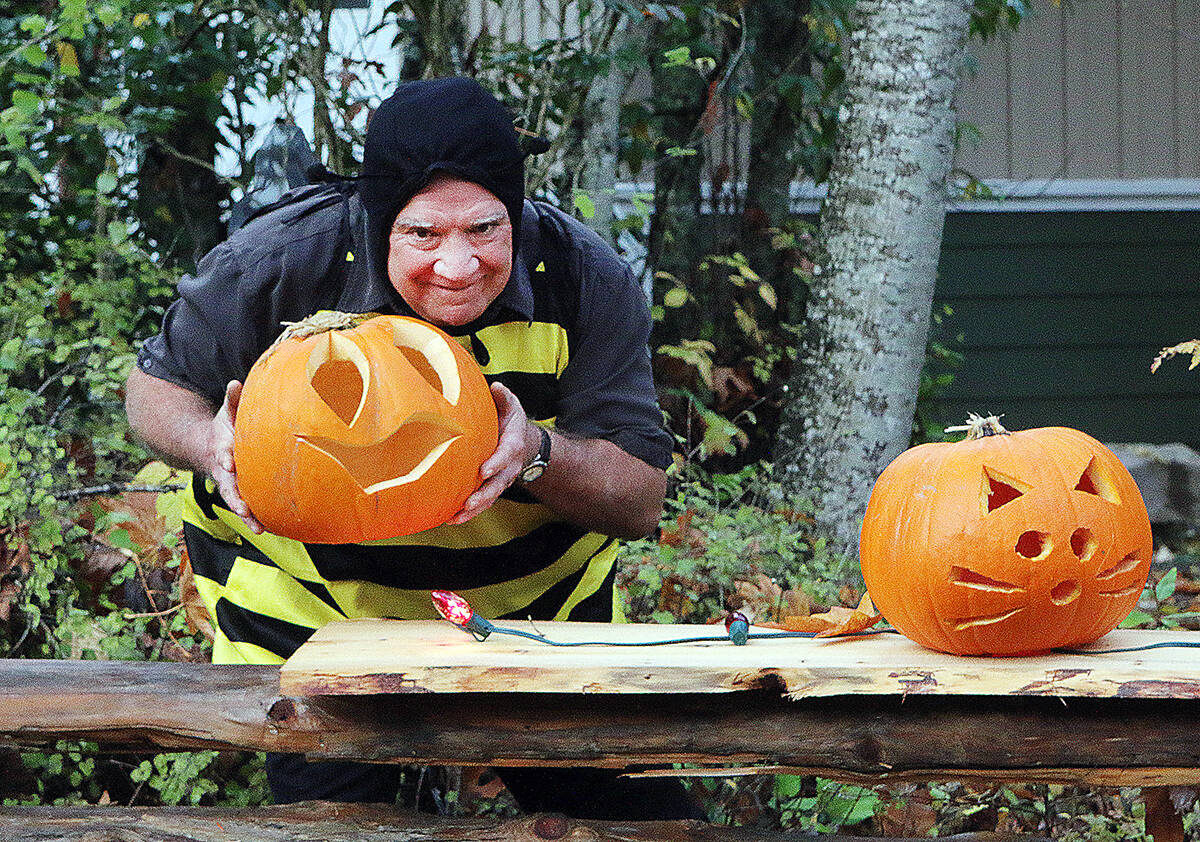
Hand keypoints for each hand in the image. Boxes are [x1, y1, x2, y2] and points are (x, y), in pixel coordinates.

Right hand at [205, 380, 263, 533]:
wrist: (213, 446)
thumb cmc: (227, 427)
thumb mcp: (227, 412)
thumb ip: (232, 400)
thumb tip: (235, 383)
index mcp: (222, 449)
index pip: (222, 454)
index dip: (224, 458)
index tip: (228, 462)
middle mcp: (225, 471)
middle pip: (227, 486)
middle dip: (234, 496)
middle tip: (241, 507)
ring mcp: (231, 484)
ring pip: (237, 501)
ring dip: (245, 515)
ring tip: (257, 528)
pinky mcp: (240, 492)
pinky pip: (247, 507)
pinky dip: (254, 518)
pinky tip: (266, 529)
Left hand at [445, 382, 541, 524]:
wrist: (524, 443)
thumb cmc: (512, 422)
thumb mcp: (512, 406)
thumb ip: (504, 397)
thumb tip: (496, 387)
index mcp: (512, 445)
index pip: (506, 455)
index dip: (496, 463)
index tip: (484, 470)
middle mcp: (508, 467)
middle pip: (498, 484)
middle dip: (484, 494)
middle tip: (469, 502)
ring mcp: (501, 480)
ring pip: (490, 497)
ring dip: (474, 509)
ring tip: (456, 517)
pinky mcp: (492, 488)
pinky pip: (483, 502)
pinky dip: (469, 513)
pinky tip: (452, 520)